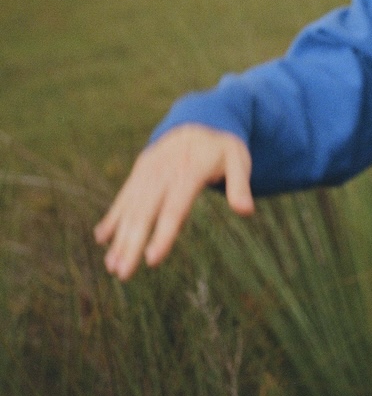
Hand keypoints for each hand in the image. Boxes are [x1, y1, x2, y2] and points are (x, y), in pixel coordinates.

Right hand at [94, 124, 254, 279]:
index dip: (162, 235)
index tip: (152, 260)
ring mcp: (147, 172)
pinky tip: (102, 238)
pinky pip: (123, 197)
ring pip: (130, 208)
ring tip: (111, 266)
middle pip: (145, 213)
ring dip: (118, 238)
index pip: (174, 209)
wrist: (198, 120)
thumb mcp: (239, 160)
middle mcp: (162, 173)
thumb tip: (246, 211)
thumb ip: (240, 185)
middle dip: (131, 245)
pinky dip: (113, 218)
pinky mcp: (139, 173)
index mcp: (188, 172)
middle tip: (121, 274)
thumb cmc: (222, 146)